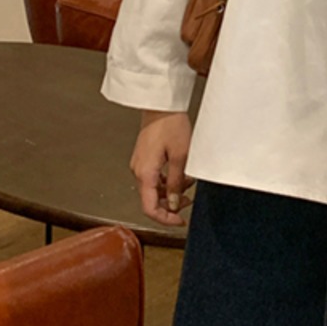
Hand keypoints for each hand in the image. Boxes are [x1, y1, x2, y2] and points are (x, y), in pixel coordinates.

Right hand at [130, 109, 193, 225]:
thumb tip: (173, 204)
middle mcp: (138, 170)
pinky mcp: (144, 157)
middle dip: (170, 204)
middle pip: (151, 199)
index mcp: (145, 173)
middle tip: (188, 201)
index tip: (179, 221)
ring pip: (153, 188)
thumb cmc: (170, 124)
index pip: (149, 208)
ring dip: (170, 191)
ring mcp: (140, 163)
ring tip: (188, 183)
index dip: (165, 219)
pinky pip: (153, 176)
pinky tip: (180, 174)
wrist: (161, 104)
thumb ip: (176, 183)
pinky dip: (166, 180)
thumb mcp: (181, 156)